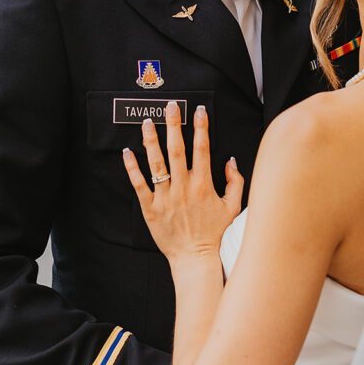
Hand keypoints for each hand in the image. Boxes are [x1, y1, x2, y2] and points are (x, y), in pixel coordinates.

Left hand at [122, 101, 243, 260]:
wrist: (195, 258)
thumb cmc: (214, 233)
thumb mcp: (232, 207)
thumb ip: (236, 182)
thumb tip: (231, 160)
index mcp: (203, 185)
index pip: (202, 149)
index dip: (201, 127)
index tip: (199, 110)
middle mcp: (183, 187)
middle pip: (177, 150)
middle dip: (174, 125)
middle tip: (170, 106)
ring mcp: (165, 197)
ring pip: (156, 163)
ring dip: (151, 141)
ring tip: (147, 122)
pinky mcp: (150, 208)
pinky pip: (139, 184)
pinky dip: (132, 168)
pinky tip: (127, 152)